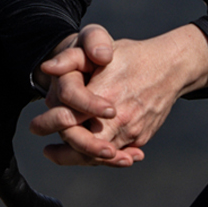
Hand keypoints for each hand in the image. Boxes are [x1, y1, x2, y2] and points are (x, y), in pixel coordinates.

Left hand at [29, 23, 207, 166]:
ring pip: (100, 156)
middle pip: (83, 146)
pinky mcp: (142, 137)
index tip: (35, 128)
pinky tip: (91, 154)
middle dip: (64, 152)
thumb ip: (71, 58)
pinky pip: (118, 154)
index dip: (50, 125)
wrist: (172, 66)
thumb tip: (46, 68)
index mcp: (104, 95)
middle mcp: (119, 117)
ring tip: (62, 155)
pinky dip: (103, 158)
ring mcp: (132, 130)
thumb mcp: (103, 48)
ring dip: (80, 158)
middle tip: (49, 151)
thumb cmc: (134, 56)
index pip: (70, 121)